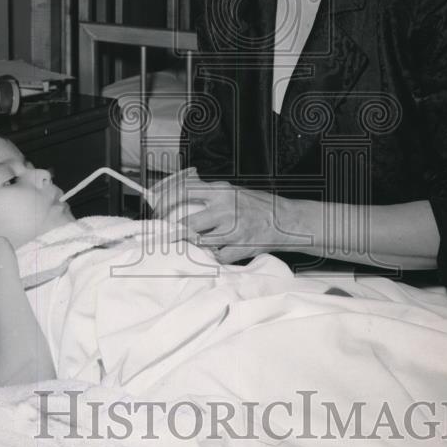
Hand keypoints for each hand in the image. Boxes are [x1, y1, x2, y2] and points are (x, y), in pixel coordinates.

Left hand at [161, 176, 302, 263]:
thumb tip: (182, 192)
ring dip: (198, 244)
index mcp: (221, 191)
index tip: (159, 211)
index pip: (184, 192)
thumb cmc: (258, 205)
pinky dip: (216, 255)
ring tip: (203, 241)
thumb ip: (210, 192)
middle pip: (188, 223)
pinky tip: (221, 249)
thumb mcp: (233, 191)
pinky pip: (217, 256)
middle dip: (179, 232)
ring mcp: (232, 229)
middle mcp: (225, 209)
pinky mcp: (240, 247)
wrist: (287, 221)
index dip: (166, 202)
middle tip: (174, 234)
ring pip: (200, 242)